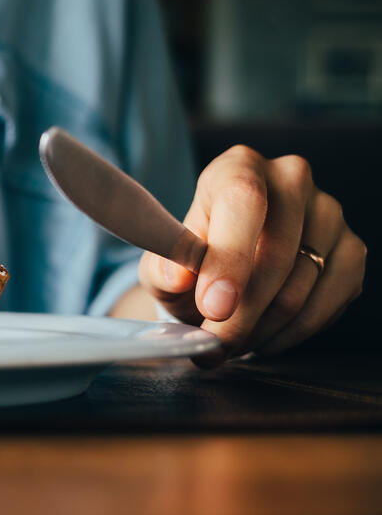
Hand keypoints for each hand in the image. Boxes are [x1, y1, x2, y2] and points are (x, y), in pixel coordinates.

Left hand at [138, 145, 364, 364]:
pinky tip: (265, 337)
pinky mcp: (352, 251)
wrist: (226, 276)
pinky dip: (293, 332)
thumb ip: (163, 269)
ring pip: (302, 285)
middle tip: (213, 346)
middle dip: (241, 314)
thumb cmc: (191, 265)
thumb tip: (177, 275)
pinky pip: (330, 302)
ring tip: (231, 342)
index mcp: (237, 167)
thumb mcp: (162, 267)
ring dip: (262, 328)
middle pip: (276, 252)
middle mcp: (291, 178)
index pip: (243, 200)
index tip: (214, 307)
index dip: (230, 257)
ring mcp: (329, 213)